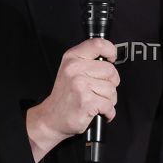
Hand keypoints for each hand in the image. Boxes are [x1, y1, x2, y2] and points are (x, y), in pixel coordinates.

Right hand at [26, 38, 118, 161]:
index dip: (110, 51)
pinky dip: (107, 112)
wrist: (51, 118)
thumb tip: (110, 59)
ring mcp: (80, 85)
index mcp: (72, 58)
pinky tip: (96, 111)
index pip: (98, 44)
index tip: (111, 59)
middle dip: (111, 83)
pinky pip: (109, 105)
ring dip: (108, 100)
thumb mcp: (71, 70)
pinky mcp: (86, 101)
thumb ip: (88, 61)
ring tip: (95, 101)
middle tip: (98, 90)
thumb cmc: (65, 95)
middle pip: (111, 70)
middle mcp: (74, 69)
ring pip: (112, 90)